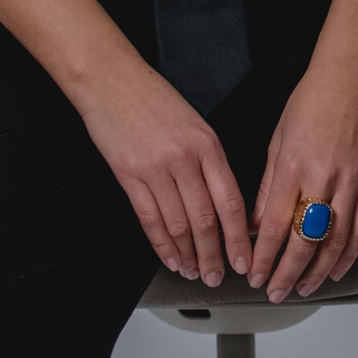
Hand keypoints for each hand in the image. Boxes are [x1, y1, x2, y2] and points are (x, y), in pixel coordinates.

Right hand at [73, 50, 251, 286]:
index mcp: (208, 145)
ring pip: (178, 225)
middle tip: (218, 277)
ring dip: (188, 255)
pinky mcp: (128, 175)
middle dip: (215, 255)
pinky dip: (161, 244)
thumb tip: (224, 205)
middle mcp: (185, 159)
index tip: (246, 259)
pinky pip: (149, 218)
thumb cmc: (153, 98)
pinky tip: (169, 257)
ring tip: (193, 272)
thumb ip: (210, 162)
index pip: (231, 202)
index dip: (240, 238)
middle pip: (206, 220)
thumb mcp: (195, 124)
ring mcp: (155, 169)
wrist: (111, 80)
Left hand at [249, 45, 357, 302]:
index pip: (275, 226)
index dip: (265, 257)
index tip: (255, 274)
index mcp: (294, 167)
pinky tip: (337, 269)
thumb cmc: (313, 100)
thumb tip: (257, 224)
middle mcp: (323, 179)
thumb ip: (268, 187)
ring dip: (317, 271)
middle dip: (287, 273)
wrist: (354, 77)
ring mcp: (350, 183)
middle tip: (275, 291)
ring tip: (303, 288)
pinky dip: (348, 253)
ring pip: (334, 241)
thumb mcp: (278, 140)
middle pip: (304, 241)